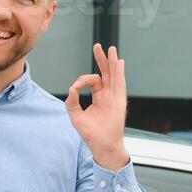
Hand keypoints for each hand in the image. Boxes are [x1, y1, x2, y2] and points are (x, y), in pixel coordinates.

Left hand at [66, 44, 129, 170]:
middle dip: (102, 59)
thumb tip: (72, 89)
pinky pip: (120, 84)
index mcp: (99, 97)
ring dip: (112, 62)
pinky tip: (119, 62)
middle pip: (106, 72)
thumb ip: (72, 103)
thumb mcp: (76, 117)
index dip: (83, 80)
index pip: (93, 81)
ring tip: (110, 49)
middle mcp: (108, 95)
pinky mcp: (119, 101)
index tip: (76, 87)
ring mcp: (115, 97)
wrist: (102, 145)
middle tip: (98, 46)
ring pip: (114, 75)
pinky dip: (119, 73)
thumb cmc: (91, 134)